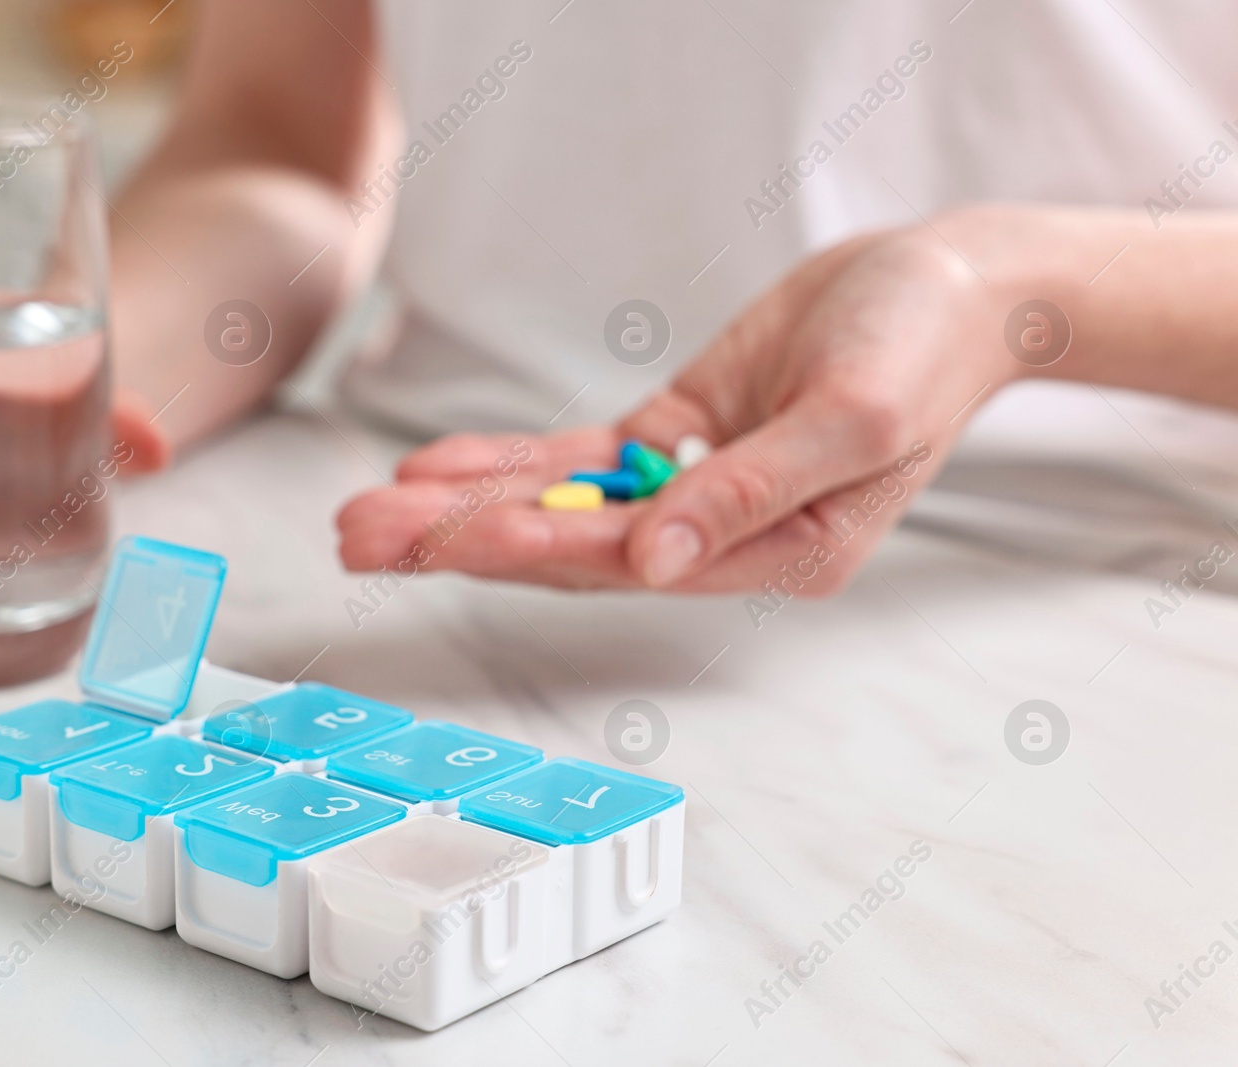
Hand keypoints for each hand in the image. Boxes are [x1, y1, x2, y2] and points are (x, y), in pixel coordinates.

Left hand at [337, 222, 1023, 593]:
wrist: (943, 286)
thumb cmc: (921, 350)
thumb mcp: (855, 421)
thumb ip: (752, 494)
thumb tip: (652, 562)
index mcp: (779, 554)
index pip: (636, 562)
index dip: (542, 547)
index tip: (459, 535)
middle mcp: (721, 537)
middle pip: (571, 548)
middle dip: (463, 540)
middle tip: (362, 539)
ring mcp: (689, 489)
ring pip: (558, 508)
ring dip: (462, 508)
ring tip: (367, 517)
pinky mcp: (672, 439)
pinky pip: (576, 461)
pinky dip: (506, 464)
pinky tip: (433, 469)